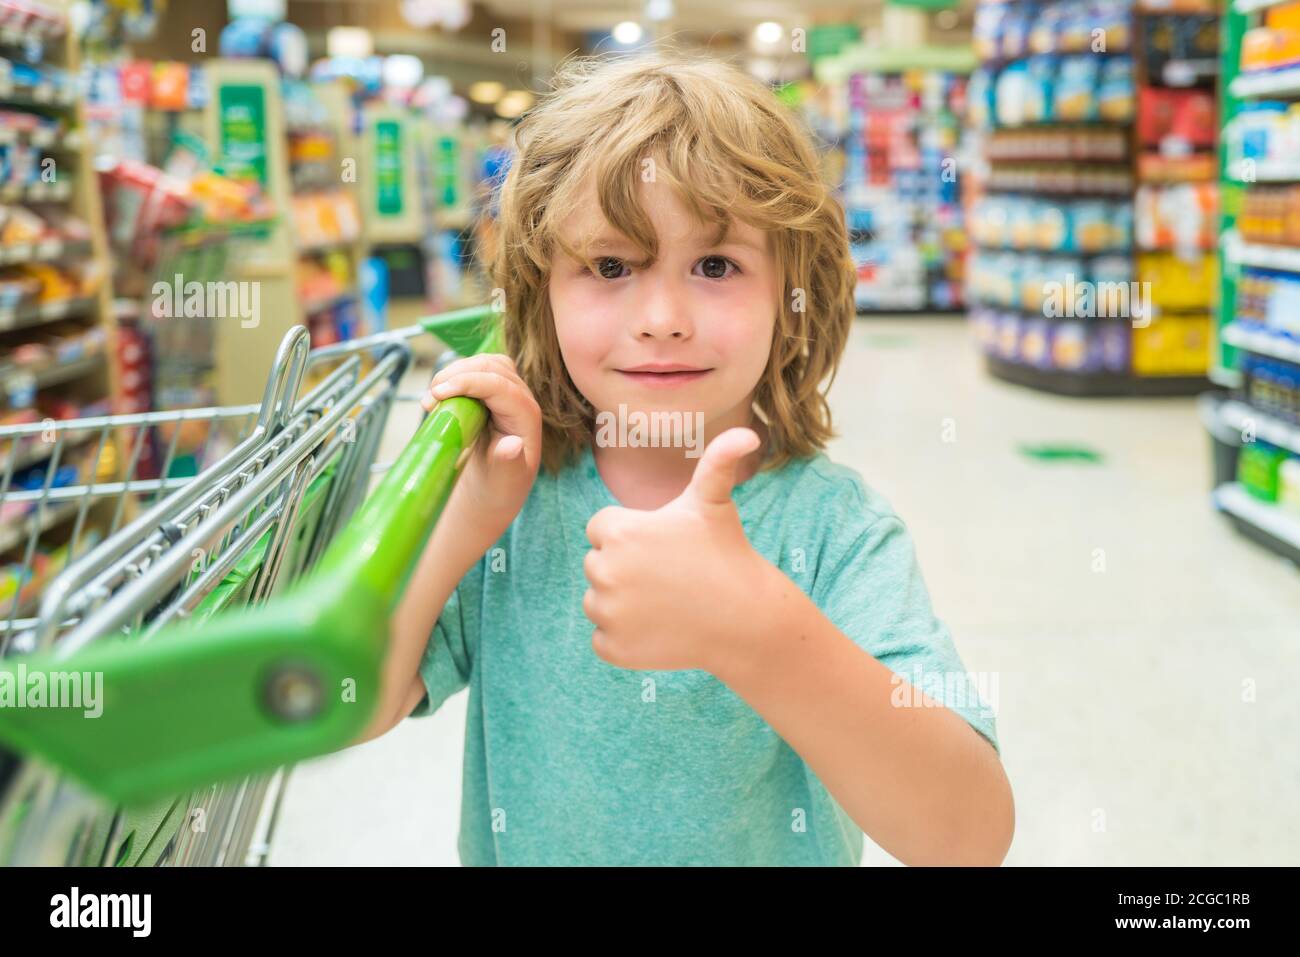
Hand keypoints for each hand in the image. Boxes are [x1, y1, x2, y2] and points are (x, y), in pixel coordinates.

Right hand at [422, 353, 540, 535]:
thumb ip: (509, 463)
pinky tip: (437, 396)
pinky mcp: (493, 391)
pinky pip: (475, 370)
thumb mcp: (504, 481)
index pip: (501, 387)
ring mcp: (508, 392)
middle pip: (493, 366)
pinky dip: (453, 376)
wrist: (495, 486)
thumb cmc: (501, 486)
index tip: (438, 393)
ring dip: (454, 372)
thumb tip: (512, 445)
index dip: (469, 383)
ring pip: (484, 363)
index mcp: (527, 417)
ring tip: (432, 397)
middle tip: (431, 397)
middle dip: (459, 373)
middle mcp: (521, 399)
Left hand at [583, 427, 772, 674]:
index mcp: (616, 531)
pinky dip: (626, 638)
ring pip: (598, 602)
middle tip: (669, 575)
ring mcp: (607, 613)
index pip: (601, 530)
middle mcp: (603, 571)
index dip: (633, 536)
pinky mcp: (612, 649)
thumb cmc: (727, 553)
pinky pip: (604, 639)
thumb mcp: (715, 502)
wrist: (746, 619)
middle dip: (626, 569)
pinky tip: (660, 629)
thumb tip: (748, 433)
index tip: (665, 546)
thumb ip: (718, 461)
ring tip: (666, 601)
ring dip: (623, 604)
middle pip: (597, 566)